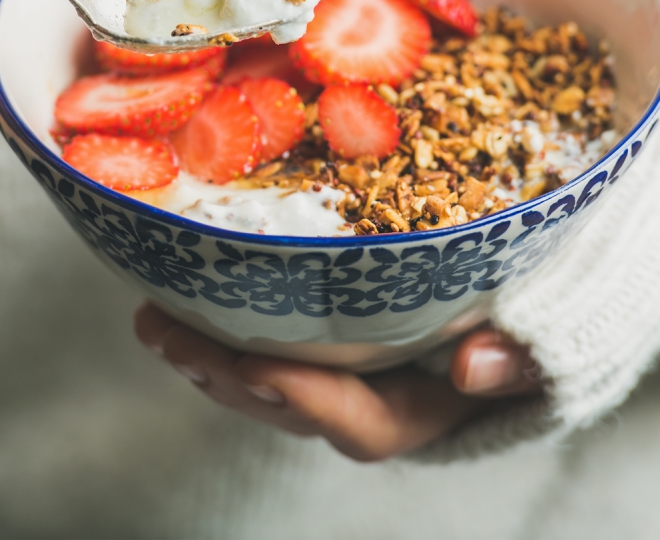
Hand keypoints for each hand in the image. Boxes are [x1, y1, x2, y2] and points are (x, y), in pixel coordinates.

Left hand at [135, 301, 541, 461]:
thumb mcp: (544, 337)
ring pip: (267, 382)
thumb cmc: (532, 318)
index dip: (309, 398)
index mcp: (424, 409)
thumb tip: (473, 368)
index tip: (260, 364)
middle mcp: (373, 400)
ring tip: (156, 319)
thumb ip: (521, 358)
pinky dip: (227, 328)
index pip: (361, 421)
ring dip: (209, 354)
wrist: (524, 304)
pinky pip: (269, 347)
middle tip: (165, 332)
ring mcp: (345, 374)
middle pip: (290, 405)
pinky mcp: (328, 341)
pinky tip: (189, 297)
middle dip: (225, 375)